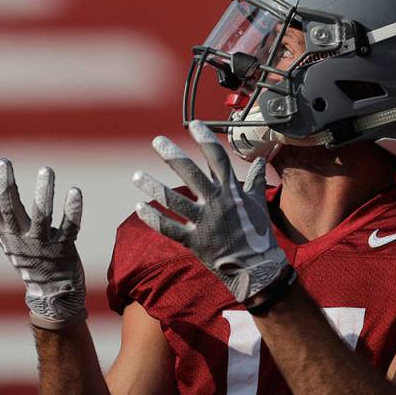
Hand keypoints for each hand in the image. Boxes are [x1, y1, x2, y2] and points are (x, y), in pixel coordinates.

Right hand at [0, 160, 85, 328]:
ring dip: (43, 193)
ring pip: (41, 216)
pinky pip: (70, 228)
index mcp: (8, 236)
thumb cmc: (32, 266)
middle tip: (3, 161)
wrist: (53, 299)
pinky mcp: (65, 249)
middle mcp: (22, 240)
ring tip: (46, 170)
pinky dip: (73, 210)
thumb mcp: (11, 248)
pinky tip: (74, 191)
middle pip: (10, 209)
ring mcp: (43, 245)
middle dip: (6, 184)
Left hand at [132, 120, 289, 302]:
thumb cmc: (258, 235)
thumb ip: (254, 180)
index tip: (193, 125)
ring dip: (153, 187)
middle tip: (157, 141)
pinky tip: (139, 207)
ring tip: (136, 175)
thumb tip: (258, 161)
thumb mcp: (258, 203)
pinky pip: (170, 228)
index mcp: (232, 191)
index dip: (206, 140)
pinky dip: (153, 218)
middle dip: (173, 156)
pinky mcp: (195, 241)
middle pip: (192, 175)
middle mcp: (217, 203)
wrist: (257, 269)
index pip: (218, 159)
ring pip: (174, 201)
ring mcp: (204, 223)